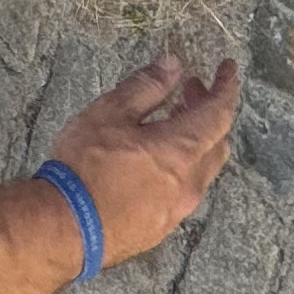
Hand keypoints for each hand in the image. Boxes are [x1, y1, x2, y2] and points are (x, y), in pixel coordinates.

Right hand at [39, 53, 237, 280]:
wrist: (66, 229)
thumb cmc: (85, 167)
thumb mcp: (110, 113)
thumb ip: (146, 87)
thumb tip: (174, 65)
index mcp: (181, 150)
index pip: (219, 113)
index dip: (226, 87)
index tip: (227, 68)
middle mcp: (189, 183)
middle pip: (217, 143)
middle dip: (210, 113)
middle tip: (190, 91)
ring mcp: (177, 210)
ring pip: (202, 170)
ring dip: (195, 142)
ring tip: (168, 123)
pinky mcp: (161, 227)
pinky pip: (184, 191)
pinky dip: (181, 167)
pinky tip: (154, 162)